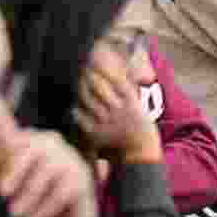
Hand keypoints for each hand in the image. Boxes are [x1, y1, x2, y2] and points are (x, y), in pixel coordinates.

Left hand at [0, 106, 100, 216]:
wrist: (66, 215)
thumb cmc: (33, 193)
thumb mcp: (13, 181)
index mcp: (33, 138)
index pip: (16, 140)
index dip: (0, 157)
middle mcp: (54, 143)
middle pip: (33, 151)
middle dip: (15, 171)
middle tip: (2, 193)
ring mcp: (70, 159)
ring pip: (46, 173)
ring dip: (27, 196)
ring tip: (14, 214)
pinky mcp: (81, 180)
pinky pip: (59, 194)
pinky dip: (42, 211)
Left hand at [75, 47, 161, 163]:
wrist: (141, 153)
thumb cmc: (141, 129)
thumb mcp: (139, 108)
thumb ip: (128, 93)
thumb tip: (116, 76)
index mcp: (131, 103)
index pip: (115, 81)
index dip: (104, 70)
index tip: (97, 63)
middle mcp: (119, 111)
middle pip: (100, 88)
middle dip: (90, 76)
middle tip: (84, 69)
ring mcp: (108, 122)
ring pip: (90, 101)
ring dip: (83, 89)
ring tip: (80, 82)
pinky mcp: (98, 133)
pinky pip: (84, 119)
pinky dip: (78, 111)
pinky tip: (75, 106)